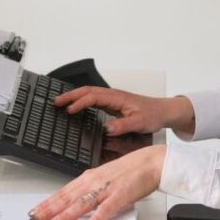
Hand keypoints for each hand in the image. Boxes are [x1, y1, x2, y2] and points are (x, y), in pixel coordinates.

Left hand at [28, 144, 166, 219]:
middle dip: (50, 210)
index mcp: (89, 177)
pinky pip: (106, 210)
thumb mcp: (103, 177)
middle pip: (68, 198)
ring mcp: (107, 188)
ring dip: (66, 215)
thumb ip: (89, 190)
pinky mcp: (121, 195)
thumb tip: (73, 204)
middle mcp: (94, 182)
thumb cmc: (129, 171)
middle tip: (35, 219)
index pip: (63, 192)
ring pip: (82, 204)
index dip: (48, 202)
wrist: (151, 162)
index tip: (35, 211)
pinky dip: (95, 219)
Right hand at [54, 87, 193, 135]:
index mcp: (117, 98)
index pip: (94, 96)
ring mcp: (112, 98)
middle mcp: (112, 95)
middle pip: (87, 91)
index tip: (70, 111)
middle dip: (70, 95)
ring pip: (89, 93)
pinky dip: (81, 100)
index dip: (80, 103)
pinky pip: (93, 99)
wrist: (162, 111)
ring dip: (74, 96)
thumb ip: (123, 126)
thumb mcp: (140, 123)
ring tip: (60, 103)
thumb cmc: (152, 115)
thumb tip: (106, 129)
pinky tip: (76, 107)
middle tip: (56, 102)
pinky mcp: (112, 103)